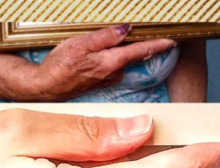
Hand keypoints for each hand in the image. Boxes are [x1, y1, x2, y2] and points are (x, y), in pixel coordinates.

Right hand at [31, 24, 177, 100]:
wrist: (45, 86)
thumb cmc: (59, 66)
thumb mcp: (81, 44)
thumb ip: (105, 37)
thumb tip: (126, 29)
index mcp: (111, 62)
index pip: (141, 50)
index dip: (159, 43)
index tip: (174, 38)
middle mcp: (113, 73)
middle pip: (133, 55)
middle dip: (141, 45)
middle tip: (149, 32)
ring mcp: (107, 79)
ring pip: (121, 61)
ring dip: (122, 52)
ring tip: (115, 40)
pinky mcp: (99, 82)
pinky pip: (112, 67)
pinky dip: (111, 59)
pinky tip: (100, 55)